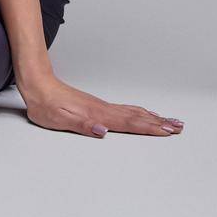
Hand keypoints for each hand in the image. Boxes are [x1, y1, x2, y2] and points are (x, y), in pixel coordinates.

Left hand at [22, 77, 183, 137]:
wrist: (37, 84)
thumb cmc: (46, 105)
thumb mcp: (59, 120)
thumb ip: (82, 126)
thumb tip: (103, 131)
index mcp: (97, 114)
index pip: (128, 123)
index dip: (149, 128)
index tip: (168, 131)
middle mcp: (103, 109)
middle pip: (136, 116)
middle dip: (159, 123)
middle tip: (179, 127)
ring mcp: (101, 106)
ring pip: (133, 112)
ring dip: (153, 117)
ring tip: (170, 120)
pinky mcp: (97, 106)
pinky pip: (125, 110)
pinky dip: (139, 112)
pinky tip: (143, 113)